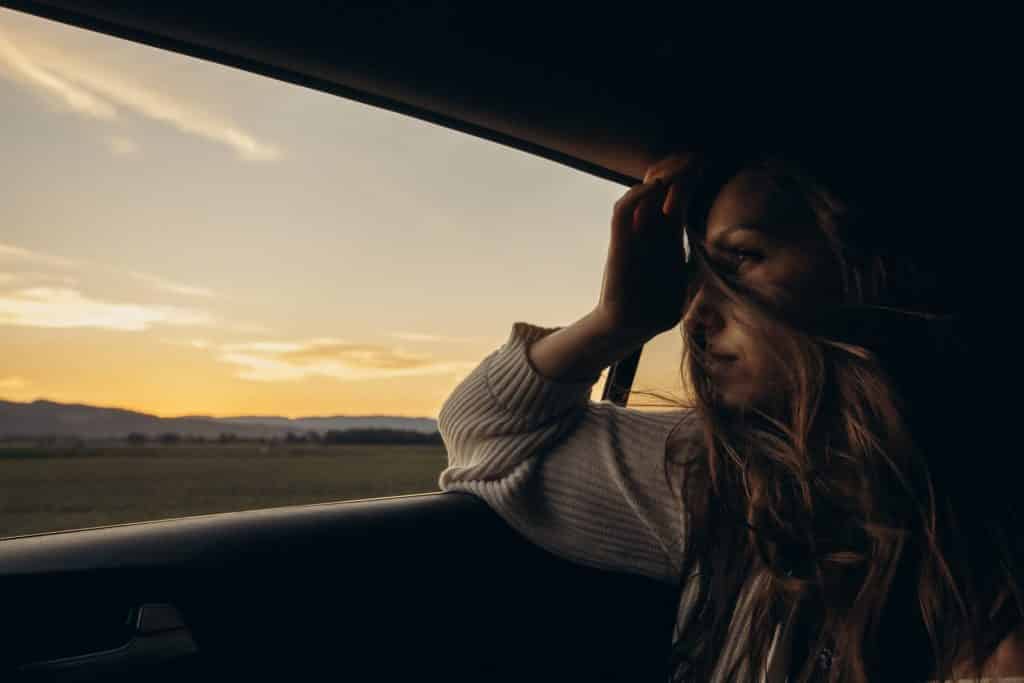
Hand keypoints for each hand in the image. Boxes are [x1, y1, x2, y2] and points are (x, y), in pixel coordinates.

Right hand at [594, 151, 701, 337]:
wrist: (628, 326)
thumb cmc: (659, 308)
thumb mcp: (688, 285)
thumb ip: (701, 270)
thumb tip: (730, 265)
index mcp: (669, 234)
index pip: (678, 194)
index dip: (691, 177)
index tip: (708, 163)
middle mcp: (650, 228)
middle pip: (662, 183)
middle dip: (680, 168)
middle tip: (697, 157)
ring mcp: (634, 234)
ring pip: (643, 190)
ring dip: (661, 174)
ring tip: (680, 165)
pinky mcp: (619, 245)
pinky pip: (623, 211)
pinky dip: (636, 196)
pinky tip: (653, 188)